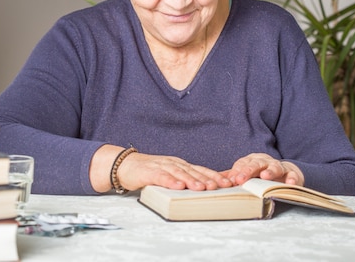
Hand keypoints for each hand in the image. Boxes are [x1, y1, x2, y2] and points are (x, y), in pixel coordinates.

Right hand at [90, 145, 230, 192]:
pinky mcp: (150, 172)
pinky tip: (177, 186)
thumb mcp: (170, 175)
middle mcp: (174, 163)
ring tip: (202, 188)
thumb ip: (184, 179)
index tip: (228, 182)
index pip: (201, 170)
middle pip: (194, 171)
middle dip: (208, 178)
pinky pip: (161, 176)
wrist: (126, 165)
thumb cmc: (150, 172)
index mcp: (181, 165)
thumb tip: (204, 190)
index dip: (215, 175)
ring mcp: (162, 166)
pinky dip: (170, 181)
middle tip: (221, 186)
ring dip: (192, 180)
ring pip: (180, 173)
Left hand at [222, 153, 304, 186]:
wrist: (287, 172)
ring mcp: (279, 167)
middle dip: (248, 171)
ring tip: (265, 177)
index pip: (243, 164)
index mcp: (253, 160)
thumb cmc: (262, 173)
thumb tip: (214, 180)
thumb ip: (233, 176)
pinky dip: (292, 179)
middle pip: (256, 164)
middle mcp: (265, 162)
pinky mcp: (292, 174)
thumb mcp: (248, 173)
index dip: (238, 171)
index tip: (232, 180)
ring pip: (274, 167)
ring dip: (270, 172)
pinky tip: (290, 184)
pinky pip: (293, 176)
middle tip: (241, 179)